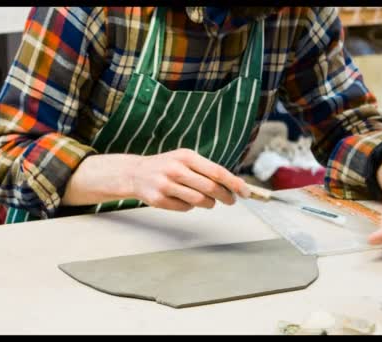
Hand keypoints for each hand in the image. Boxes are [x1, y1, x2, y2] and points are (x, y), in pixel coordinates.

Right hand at [62, 148, 250, 210]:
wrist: (135, 173)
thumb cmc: (166, 166)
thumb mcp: (185, 159)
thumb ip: (206, 169)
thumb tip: (233, 185)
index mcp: (186, 156)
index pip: (217, 172)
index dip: (234, 183)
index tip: (246, 192)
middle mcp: (175, 169)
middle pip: (210, 188)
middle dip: (226, 197)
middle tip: (231, 200)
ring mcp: (166, 185)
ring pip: (199, 201)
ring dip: (209, 204)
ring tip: (207, 200)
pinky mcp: (159, 200)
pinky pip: (185, 208)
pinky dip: (190, 206)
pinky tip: (183, 199)